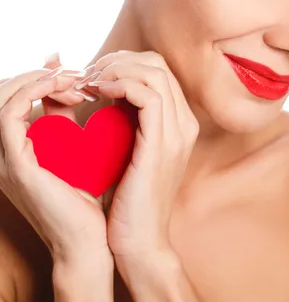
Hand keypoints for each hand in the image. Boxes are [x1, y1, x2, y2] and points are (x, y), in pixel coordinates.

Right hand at [0, 65, 110, 264]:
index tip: (74, 75)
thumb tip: (70, 85)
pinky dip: (34, 91)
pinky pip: (10, 114)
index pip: (8, 98)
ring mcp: (3, 160)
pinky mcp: (15, 165)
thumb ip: (64, 118)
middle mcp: (1, 154)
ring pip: (0, 97)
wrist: (91, 243)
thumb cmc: (88, 199)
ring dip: (36, 78)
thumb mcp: (73, 147)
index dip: (37, 78)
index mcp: (13, 150)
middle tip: (73, 72)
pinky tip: (64, 86)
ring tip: (72, 78)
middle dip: (36, 74)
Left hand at [84, 50, 199, 275]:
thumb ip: (125, 116)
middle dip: (119, 60)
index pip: (157, 69)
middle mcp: (184, 122)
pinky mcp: (163, 143)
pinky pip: (148, 94)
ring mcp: (178, 131)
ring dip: (116, 69)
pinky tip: (99, 93)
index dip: (123, 63)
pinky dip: (120, 84)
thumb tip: (107, 87)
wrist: (139, 241)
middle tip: (90, 74)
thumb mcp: (125, 147)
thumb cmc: (126, 198)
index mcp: (178, 122)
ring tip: (91, 82)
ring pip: (154, 72)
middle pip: (157, 63)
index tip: (95, 75)